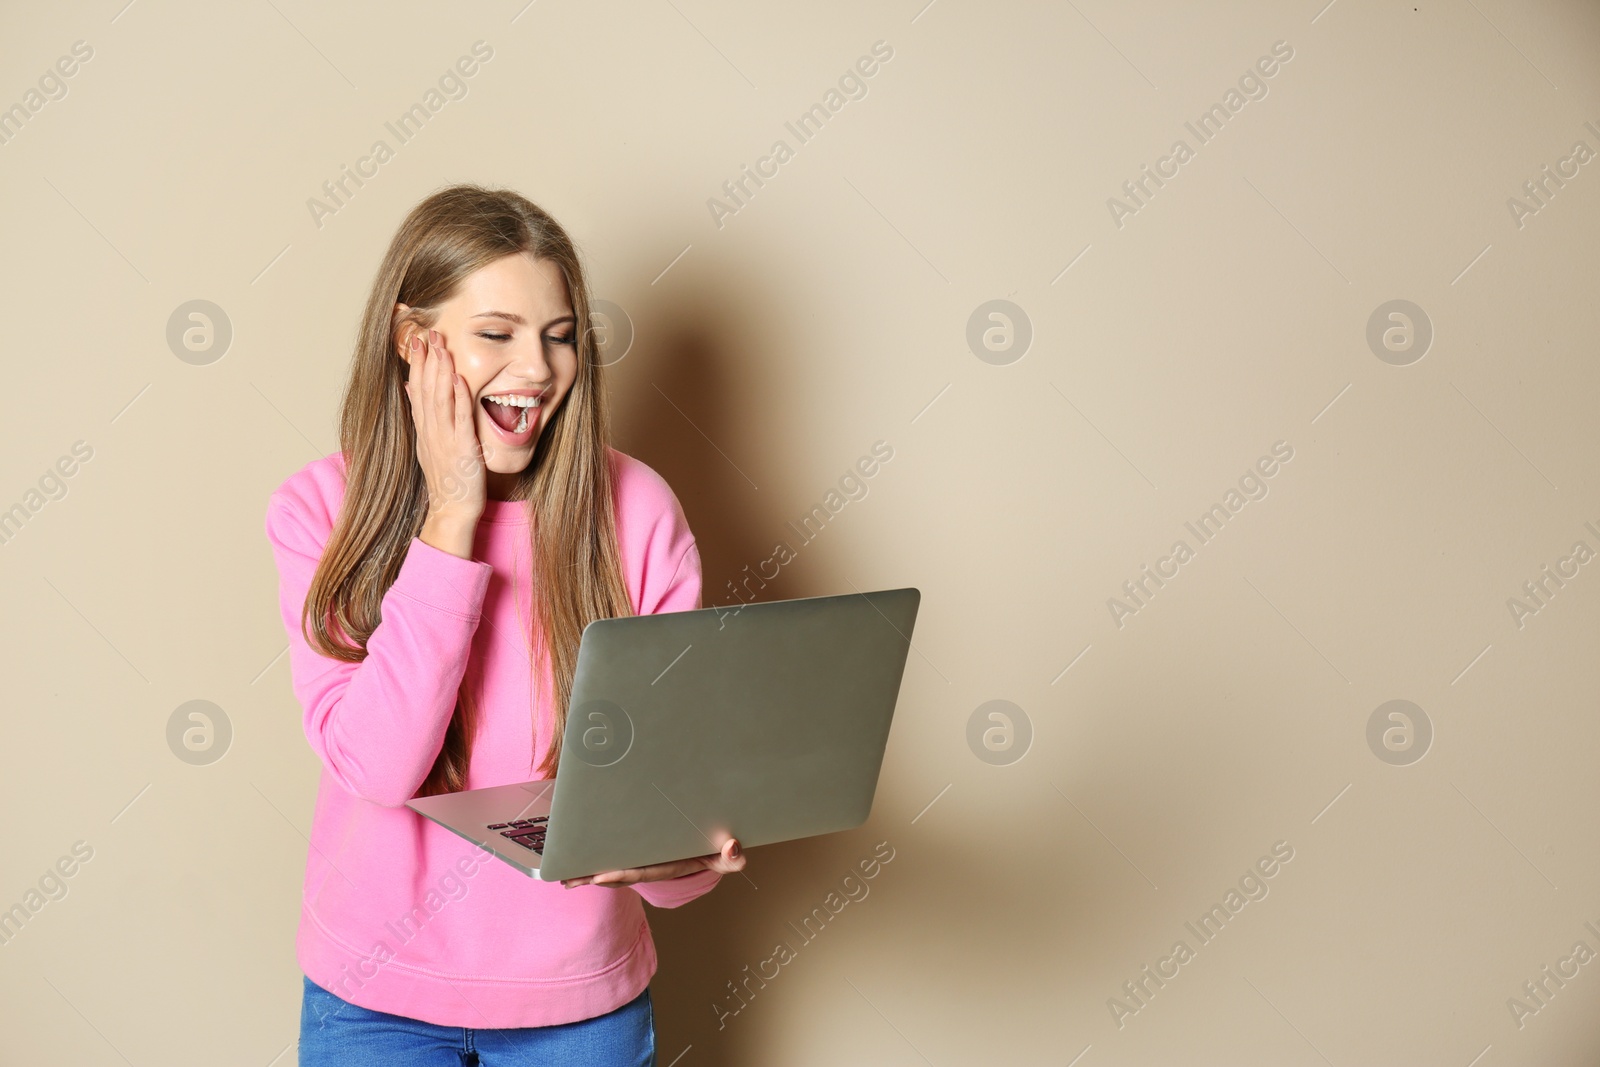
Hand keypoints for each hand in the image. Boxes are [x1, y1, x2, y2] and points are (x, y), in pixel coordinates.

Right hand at [403, 329, 485, 528]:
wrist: (452, 510)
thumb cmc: (448, 480)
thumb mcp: (429, 445)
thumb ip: (422, 418)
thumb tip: (410, 390)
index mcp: (423, 430)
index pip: (417, 390)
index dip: (417, 364)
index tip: (418, 341)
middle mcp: (430, 432)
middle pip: (425, 389)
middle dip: (427, 359)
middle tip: (429, 332)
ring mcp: (444, 440)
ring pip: (440, 399)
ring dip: (441, 371)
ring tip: (441, 346)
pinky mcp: (462, 449)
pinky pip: (460, 419)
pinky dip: (460, 398)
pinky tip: (460, 379)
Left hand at [561, 838, 744, 888]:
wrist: (715, 846)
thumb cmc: (718, 849)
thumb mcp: (727, 855)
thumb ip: (732, 857)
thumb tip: (732, 846)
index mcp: (670, 865)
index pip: (643, 871)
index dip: (622, 873)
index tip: (599, 875)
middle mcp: (654, 865)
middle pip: (621, 872)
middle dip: (594, 876)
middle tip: (568, 879)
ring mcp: (646, 859)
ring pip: (615, 866)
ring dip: (590, 871)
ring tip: (564, 875)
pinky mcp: (641, 850)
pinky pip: (617, 854)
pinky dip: (597, 857)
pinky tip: (577, 859)